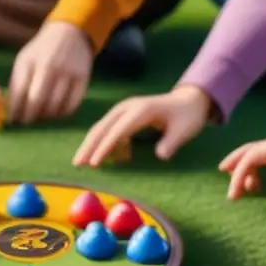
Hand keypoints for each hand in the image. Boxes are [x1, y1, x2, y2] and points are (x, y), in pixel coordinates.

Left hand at [7, 21, 91, 123]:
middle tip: (25, 121)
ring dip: (44, 117)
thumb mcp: (24, 60)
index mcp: (33, 62)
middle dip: (28, 117)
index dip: (14, 110)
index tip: (12, 120)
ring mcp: (69, 74)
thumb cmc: (42, 51)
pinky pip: (71, 107)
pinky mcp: (83, 80)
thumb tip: (10, 113)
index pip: (20, 92)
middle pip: (37, 102)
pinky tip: (55, 111)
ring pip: (54, 107)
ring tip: (39, 115)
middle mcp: (51, 67)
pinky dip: (61, 114)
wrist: (71, 33)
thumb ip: (16, 83)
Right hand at [73, 86, 211, 166]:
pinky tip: (96, 157)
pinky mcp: (122, 115)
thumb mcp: (185, 129)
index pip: (118, 130)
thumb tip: (161, 155)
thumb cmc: (187, 116)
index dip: (105, 146)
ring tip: (78, 163)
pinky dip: (99, 143)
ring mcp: (123, 110)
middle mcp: (128, 107)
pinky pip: (107, 129)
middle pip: (103, 127)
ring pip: (101, 127)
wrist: (187, 100)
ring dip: (89, 145)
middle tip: (77, 164)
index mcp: (142, 110)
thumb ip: (173, 142)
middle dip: (89, 146)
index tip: (95, 162)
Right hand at [219, 133, 265, 208]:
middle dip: (235, 165)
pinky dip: (257, 166)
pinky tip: (255, 182)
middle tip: (224, 182)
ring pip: (259, 150)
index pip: (255, 156)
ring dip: (245, 166)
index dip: (239, 174)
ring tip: (239, 188)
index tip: (234, 195)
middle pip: (252, 148)